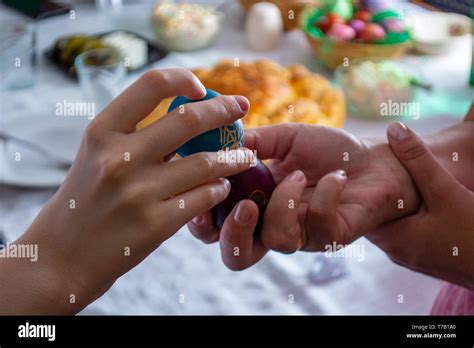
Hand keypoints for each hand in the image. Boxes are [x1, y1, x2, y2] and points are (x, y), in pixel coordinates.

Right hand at [0, 69, 252, 313]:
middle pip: (188, 120)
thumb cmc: (83, 201)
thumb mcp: (95, 157)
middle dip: (224, 110)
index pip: (151, 85)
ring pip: (205, 163)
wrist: (60, 258)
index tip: (202, 88)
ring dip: (233, 157)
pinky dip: (219, 189)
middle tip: (242, 107)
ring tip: (245, 156)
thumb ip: (134, 136)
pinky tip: (222, 187)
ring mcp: (138, 193)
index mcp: (102, 133)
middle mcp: (119, 158)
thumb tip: (187, 116)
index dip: (183, 79)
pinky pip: (204, 197)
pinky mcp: (155, 225)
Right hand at [189, 123, 419, 269]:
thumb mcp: (286, 138)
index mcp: (256, 204)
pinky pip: (318, 226)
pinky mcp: (332, 237)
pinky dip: (325, 193)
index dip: (202, 224)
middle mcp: (274, 225)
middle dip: (232, 235)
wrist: (374, 159)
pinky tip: (337, 175)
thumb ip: (256, 141)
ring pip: (278, 242)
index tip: (200, 198)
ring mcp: (303, 235)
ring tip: (297, 174)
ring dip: (283, 203)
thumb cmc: (328, 150)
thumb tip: (225, 141)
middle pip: (237, 256)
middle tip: (244, 206)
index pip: (218, 228)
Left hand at [367, 122, 473, 288]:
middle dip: (375, 192)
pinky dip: (405, 213)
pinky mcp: (425, 256)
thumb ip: (418, 160)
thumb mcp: (445, 190)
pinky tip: (412, 198)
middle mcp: (396, 250)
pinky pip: (406, 230)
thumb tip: (393, 128)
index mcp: (392, 238)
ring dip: (391, 203)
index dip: (358, 187)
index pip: (361, 210)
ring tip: (388, 178)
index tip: (354, 165)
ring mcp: (411, 256)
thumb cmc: (472, 232)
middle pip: (375, 215)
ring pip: (391, 222)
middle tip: (369, 166)